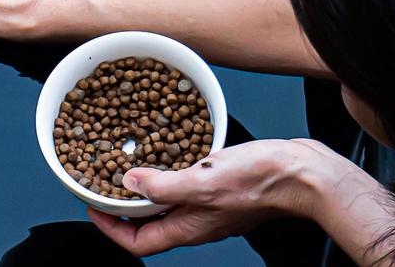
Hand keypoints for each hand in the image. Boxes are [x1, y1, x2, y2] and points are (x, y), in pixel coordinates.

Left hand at [85, 139, 342, 255]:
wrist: (304, 174)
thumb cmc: (261, 181)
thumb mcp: (202, 181)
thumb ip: (163, 186)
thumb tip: (128, 184)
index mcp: (189, 228)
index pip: (138, 243)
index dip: (110, 229)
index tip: (91, 208)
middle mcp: (197, 222)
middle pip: (149, 224)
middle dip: (122, 208)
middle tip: (102, 184)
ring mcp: (211, 207)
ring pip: (167, 204)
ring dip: (144, 189)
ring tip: (126, 166)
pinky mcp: (223, 188)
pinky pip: (186, 186)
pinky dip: (169, 172)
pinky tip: (167, 152)